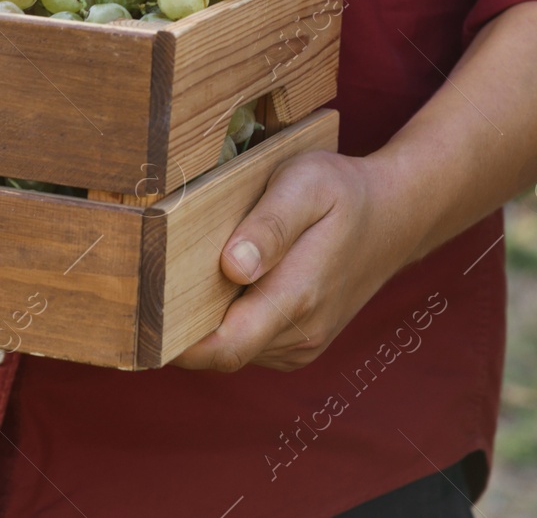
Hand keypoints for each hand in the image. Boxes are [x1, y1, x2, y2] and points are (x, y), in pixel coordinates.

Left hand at [171, 148, 418, 372]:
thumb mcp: (305, 185)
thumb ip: (269, 226)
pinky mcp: (300, 342)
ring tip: (195, 272)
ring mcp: (302, 343)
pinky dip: (230, 320)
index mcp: (296, 298)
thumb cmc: (345, 192)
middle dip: (181, 327)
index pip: (222, 348)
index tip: (140, 314)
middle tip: (149, 284)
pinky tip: (227, 282)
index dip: (174, 342)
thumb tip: (232, 267)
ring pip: (233, 349)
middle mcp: (300, 334)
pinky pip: (250, 343)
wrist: (395, 215)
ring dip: (207, 322)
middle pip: (219, 352)